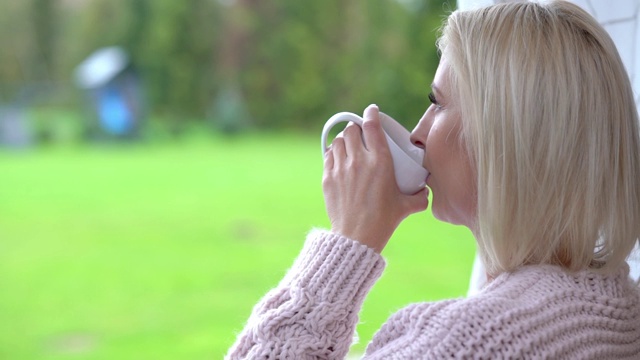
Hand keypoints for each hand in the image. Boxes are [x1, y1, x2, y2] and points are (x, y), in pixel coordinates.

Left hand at [323, 104, 428, 252]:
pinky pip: (328, 156)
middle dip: (356, 128)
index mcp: (380, 162)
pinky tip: (337, 156)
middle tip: (360, 132)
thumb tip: (425, 192)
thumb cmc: (384, 221)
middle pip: (352, 130)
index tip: (371, 111)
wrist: (357, 237)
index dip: (371, 114)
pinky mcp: (328, 178)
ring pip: (338, 141)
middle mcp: (359, 160)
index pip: (372, 126)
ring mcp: (341, 168)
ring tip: (348, 143)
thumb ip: (419, 197)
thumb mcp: (406, 207)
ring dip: (344, 139)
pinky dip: (333, 152)